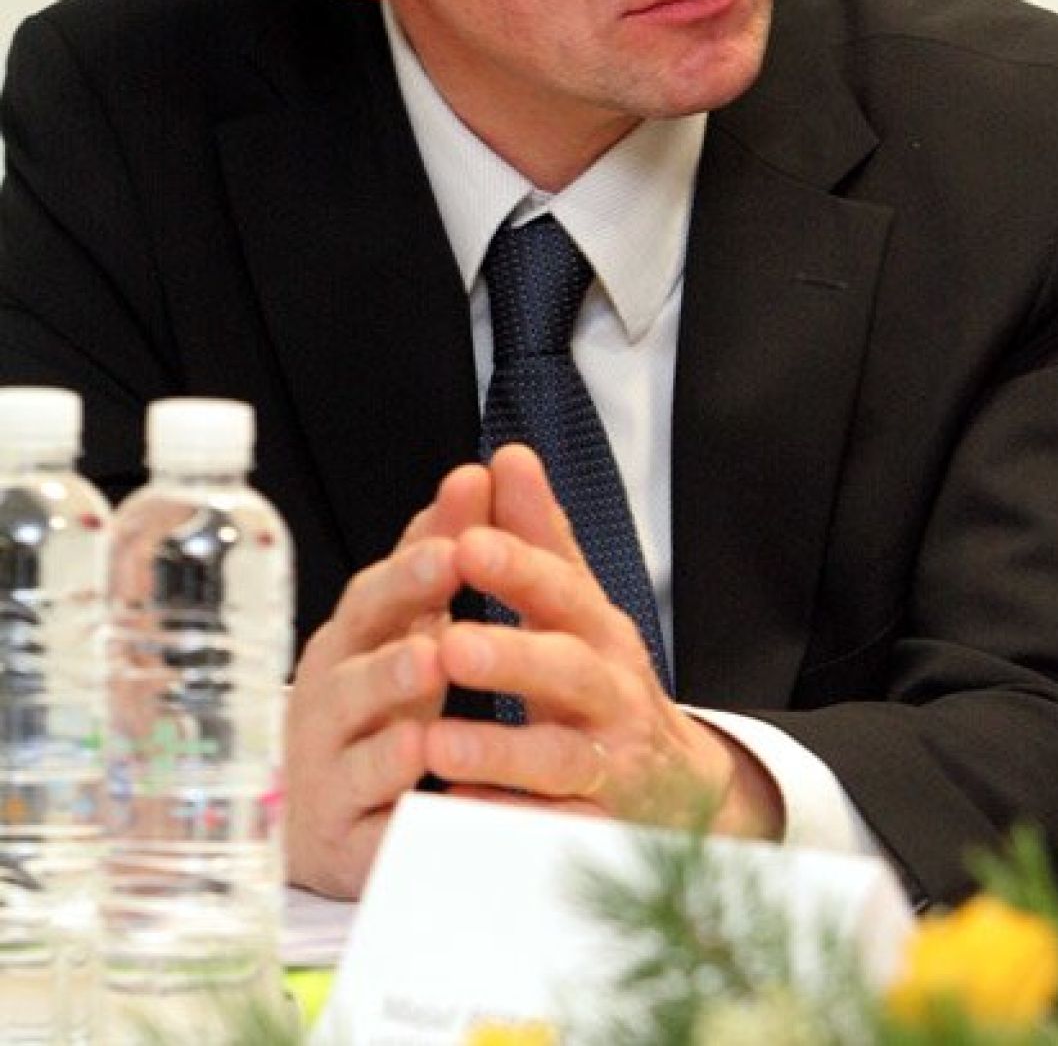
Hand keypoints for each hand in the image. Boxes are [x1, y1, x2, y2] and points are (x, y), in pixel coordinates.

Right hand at [284, 461, 490, 895]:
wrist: (320, 810)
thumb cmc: (376, 699)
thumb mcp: (407, 620)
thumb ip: (441, 549)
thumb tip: (478, 471)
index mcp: (350, 643)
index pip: (372, 602)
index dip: (409, 578)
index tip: (451, 551)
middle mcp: (327, 705)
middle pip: (354, 679)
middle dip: (394, 660)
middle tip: (437, 645)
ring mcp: (329, 777)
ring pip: (357, 757)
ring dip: (391, 740)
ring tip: (423, 729)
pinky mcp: (344, 846)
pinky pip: (372, 836)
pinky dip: (398, 825)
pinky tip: (424, 812)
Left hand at [427, 445, 783, 839]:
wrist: (679, 787)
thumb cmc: (604, 681)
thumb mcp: (578, 606)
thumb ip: (539, 536)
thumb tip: (508, 454)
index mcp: (596, 630)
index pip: (561, 589)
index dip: (518, 566)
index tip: (467, 542)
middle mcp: (609, 694)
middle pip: (568, 672)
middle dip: (513, 658)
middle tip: (451, 645)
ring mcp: (608, 767)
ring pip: (560, 759)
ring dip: (499, 752)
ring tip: (437, 742)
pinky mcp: (597, 832)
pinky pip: (554, 834)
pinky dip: (508, 826)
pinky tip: (456, 817)